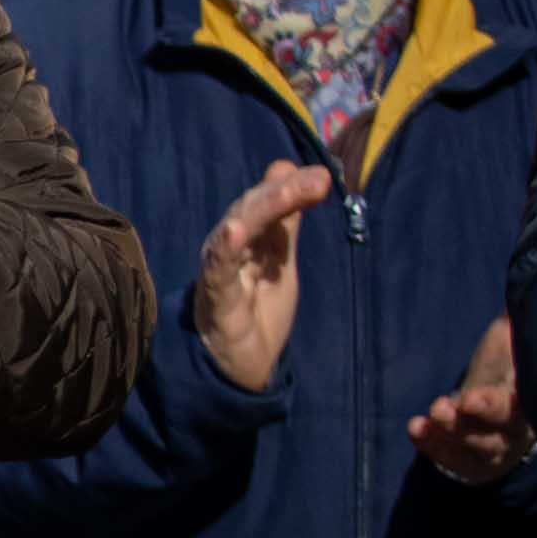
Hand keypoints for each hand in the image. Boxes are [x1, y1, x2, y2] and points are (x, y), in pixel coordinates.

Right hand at [189, 159, 325, 393]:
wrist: (239, 369)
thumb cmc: (258, 313)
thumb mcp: (280, 262)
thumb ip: (285, 222)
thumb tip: (291, 168)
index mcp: (246, 241)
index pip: (263, 202)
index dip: (288, 186)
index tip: (321, 175)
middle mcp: (228, 250)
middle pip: (250, 210)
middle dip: (282, 191)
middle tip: (319, 179)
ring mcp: (219, 273)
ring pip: (234, 233)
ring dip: (260, 209)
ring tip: (286, 190)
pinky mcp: (216, 301)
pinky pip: (217, 272)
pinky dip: (224, 249)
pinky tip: (234, 231)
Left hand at [416, 311, 536, 484]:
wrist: (495, 405)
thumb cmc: (507, 363)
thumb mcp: (512, 336)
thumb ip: (516, 318)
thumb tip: (524, 279)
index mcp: (532, 393)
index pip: (528, 398)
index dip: (505, 399)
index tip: (475, 396)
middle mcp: (519, 425)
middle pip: (506, 427)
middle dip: (480, 417)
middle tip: (453, 404)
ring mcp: (497, 446)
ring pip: (480, 449)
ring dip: (453, 434)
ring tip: (431, 415)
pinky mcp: (473, 462)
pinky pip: (455, 462)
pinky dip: (434, 447)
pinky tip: (416, 429)